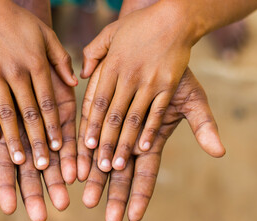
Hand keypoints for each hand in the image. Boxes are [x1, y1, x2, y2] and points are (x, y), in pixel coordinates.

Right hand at [0, 0, 76, 168]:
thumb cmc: (23, 24)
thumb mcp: (47, 37)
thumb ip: (61, 60)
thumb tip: (74, 82)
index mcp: (36, 65)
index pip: (47, 103)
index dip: (52, 127)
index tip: (57, 149)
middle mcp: (16, 71)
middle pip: (29, 113)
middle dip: (36, 141)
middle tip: (43, 166)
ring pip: (6, 112)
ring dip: (12, 138)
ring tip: (19, 160)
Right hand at [0, 67, 76, 220]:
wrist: (18, 44)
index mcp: (4, 135)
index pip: (5, 166)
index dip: (6, 186)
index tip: (8, 208)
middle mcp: (27, 136)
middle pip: (31, 169)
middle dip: (36, 191)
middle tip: (41, 215)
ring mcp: (47, 127)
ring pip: (53, 159)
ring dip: (57, 179)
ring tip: (63, 201)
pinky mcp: (66, 114)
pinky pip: (71, 138)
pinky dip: (73, 155)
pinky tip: (77, 173)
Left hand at [80, 67, 224, 220]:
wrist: (154, 51)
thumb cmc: (177, 77)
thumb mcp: (192, 100)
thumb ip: (203, 126)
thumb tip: (219, 152)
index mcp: (151, 141)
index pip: (145, 174)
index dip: (139, 195)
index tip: (133, 216)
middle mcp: (130, 139)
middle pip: (122, 173)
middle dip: (114, 194)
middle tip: (107, 218)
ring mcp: (114, 127)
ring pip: (104, 158)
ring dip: (96, 177)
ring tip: (87, 198)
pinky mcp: (100, 112)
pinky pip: (91, 135)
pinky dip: (86, 151)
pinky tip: (78, 168)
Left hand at [81, 1, 195, 171]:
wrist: (174, 16)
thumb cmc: (139, 26)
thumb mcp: (111, 32)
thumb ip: (94, 52)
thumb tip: (83, 72)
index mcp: (112, 67)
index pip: (98, 102)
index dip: (92, 126)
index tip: (86, 147)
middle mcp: (129, 78)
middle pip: (114, 116)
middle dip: (105, 143)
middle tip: (99, 167)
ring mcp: (149, 83)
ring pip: (134, 119)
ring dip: (124, 144)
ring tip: (116, 165)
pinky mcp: (168, 86)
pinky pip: (157, 112)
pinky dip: (150, 130)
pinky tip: (143, 149)